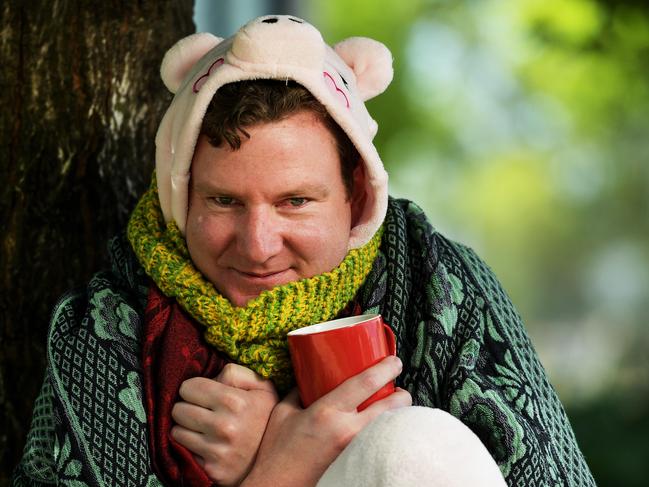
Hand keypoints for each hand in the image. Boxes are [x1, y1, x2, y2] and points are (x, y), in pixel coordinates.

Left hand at [171, 363, 278, 485]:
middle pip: (178, 409)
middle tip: (203, 411)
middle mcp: (223, 426)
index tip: (204, 394)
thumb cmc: (265, 417)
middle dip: (189, 407)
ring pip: (177, 430)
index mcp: (234, 401)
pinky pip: (184, 450)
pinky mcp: (211, 469)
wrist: (279, 458)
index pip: (188, 388)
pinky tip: (208, 442)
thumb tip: (210, 378)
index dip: (195, 388)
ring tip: (205, 427)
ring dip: (187, 427)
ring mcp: (216, 450)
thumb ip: (235, 373)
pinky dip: (192, 445)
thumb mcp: (262, 387)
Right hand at [241, 355, 410, 486]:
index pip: (366, 383)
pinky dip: (384, 432)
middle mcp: (346, 429)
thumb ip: (300, 391)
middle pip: (390, 406)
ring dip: (395, 415)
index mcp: (327, 411)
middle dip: (402, 395)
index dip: (385, 369)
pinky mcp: (356, 463)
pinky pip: (379, 442)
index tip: (395, 361)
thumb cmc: (277, 449)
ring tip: (390, 408)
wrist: (278, 486)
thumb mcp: (284, 412)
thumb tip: (311, 377)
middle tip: (399, 388)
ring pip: (390, 426)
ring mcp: (354, 449)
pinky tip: (380, 429)